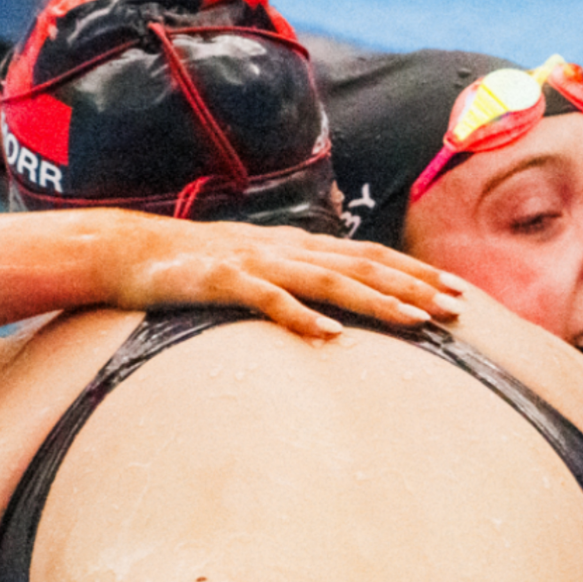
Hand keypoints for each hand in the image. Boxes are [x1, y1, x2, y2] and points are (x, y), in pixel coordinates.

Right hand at [93, 211, 464, 338]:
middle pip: (361, 266)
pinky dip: (300, 316)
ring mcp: (254, 263)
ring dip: (375, 302)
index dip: (413, 271)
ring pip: (328, 281)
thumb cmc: (192, 266)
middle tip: (456, 309)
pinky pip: (267, 301)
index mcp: (295, 246)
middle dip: (413, 287)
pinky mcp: (221, 283)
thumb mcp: (252, 269)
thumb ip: (292, 280)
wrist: (126, 252)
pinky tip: (330, 335)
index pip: (367, 255)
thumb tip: (333, 304)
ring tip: (416, 322)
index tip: (455, 291)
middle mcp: (284, 250)